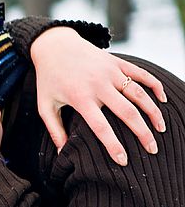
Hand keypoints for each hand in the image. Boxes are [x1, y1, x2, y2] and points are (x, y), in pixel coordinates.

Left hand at [31, 26, 165, 165]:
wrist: (54, 45)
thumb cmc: (48, 79)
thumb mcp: (45, 105)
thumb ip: (54, 129)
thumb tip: (62, 153)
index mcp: (80, 98)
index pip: (100, 127)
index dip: (113, 145)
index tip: (124, 161)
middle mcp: (98, 85)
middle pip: (127, 113)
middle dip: (142, 133)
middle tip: (152, 149)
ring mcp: (110, 72)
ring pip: (139, 94)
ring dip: (153, 112)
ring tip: (161, 129)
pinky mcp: (117, 62)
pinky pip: (141, 74)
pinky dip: (155, 86)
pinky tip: (162, 100)